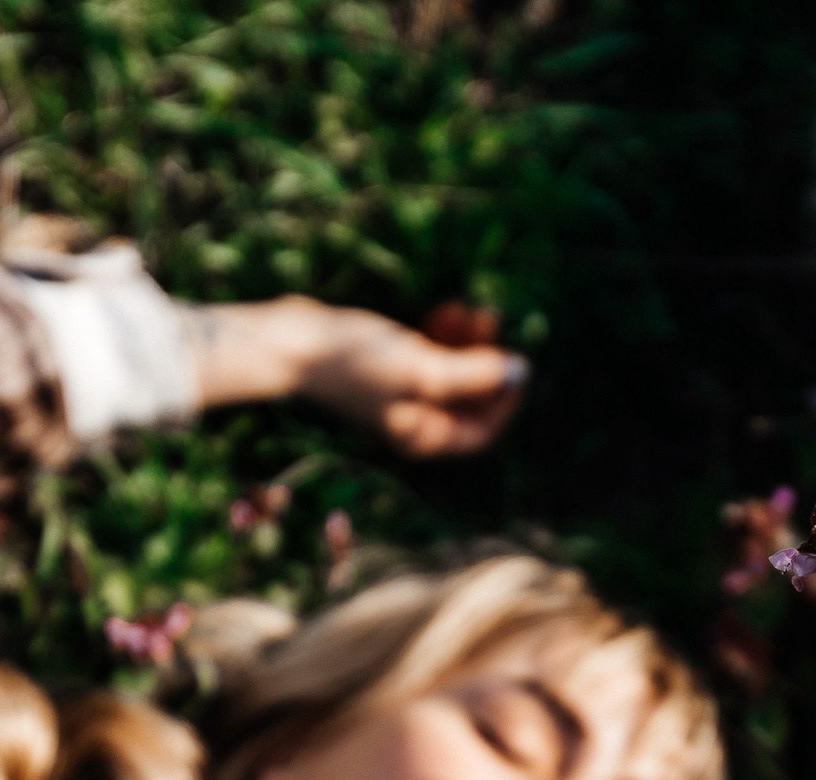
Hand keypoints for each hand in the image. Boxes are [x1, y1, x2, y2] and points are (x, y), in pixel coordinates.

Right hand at [188, 297, 526, 456]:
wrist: (293, 341)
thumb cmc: (354, 360)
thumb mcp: (422, 368)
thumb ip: (474, 374)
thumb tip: (522, 371)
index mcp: (423, 437)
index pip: (483, 430)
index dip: (506, 398)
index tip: (513, 359)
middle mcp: (415, 421)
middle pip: (472, 399)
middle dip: (486, 360)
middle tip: (489, 319)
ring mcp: (402, 393)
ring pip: (455, 371)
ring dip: (468, 340)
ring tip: (467, 307)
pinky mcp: (390, 366)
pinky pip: (432, 354)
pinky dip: (444, 334)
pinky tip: (446, 308)